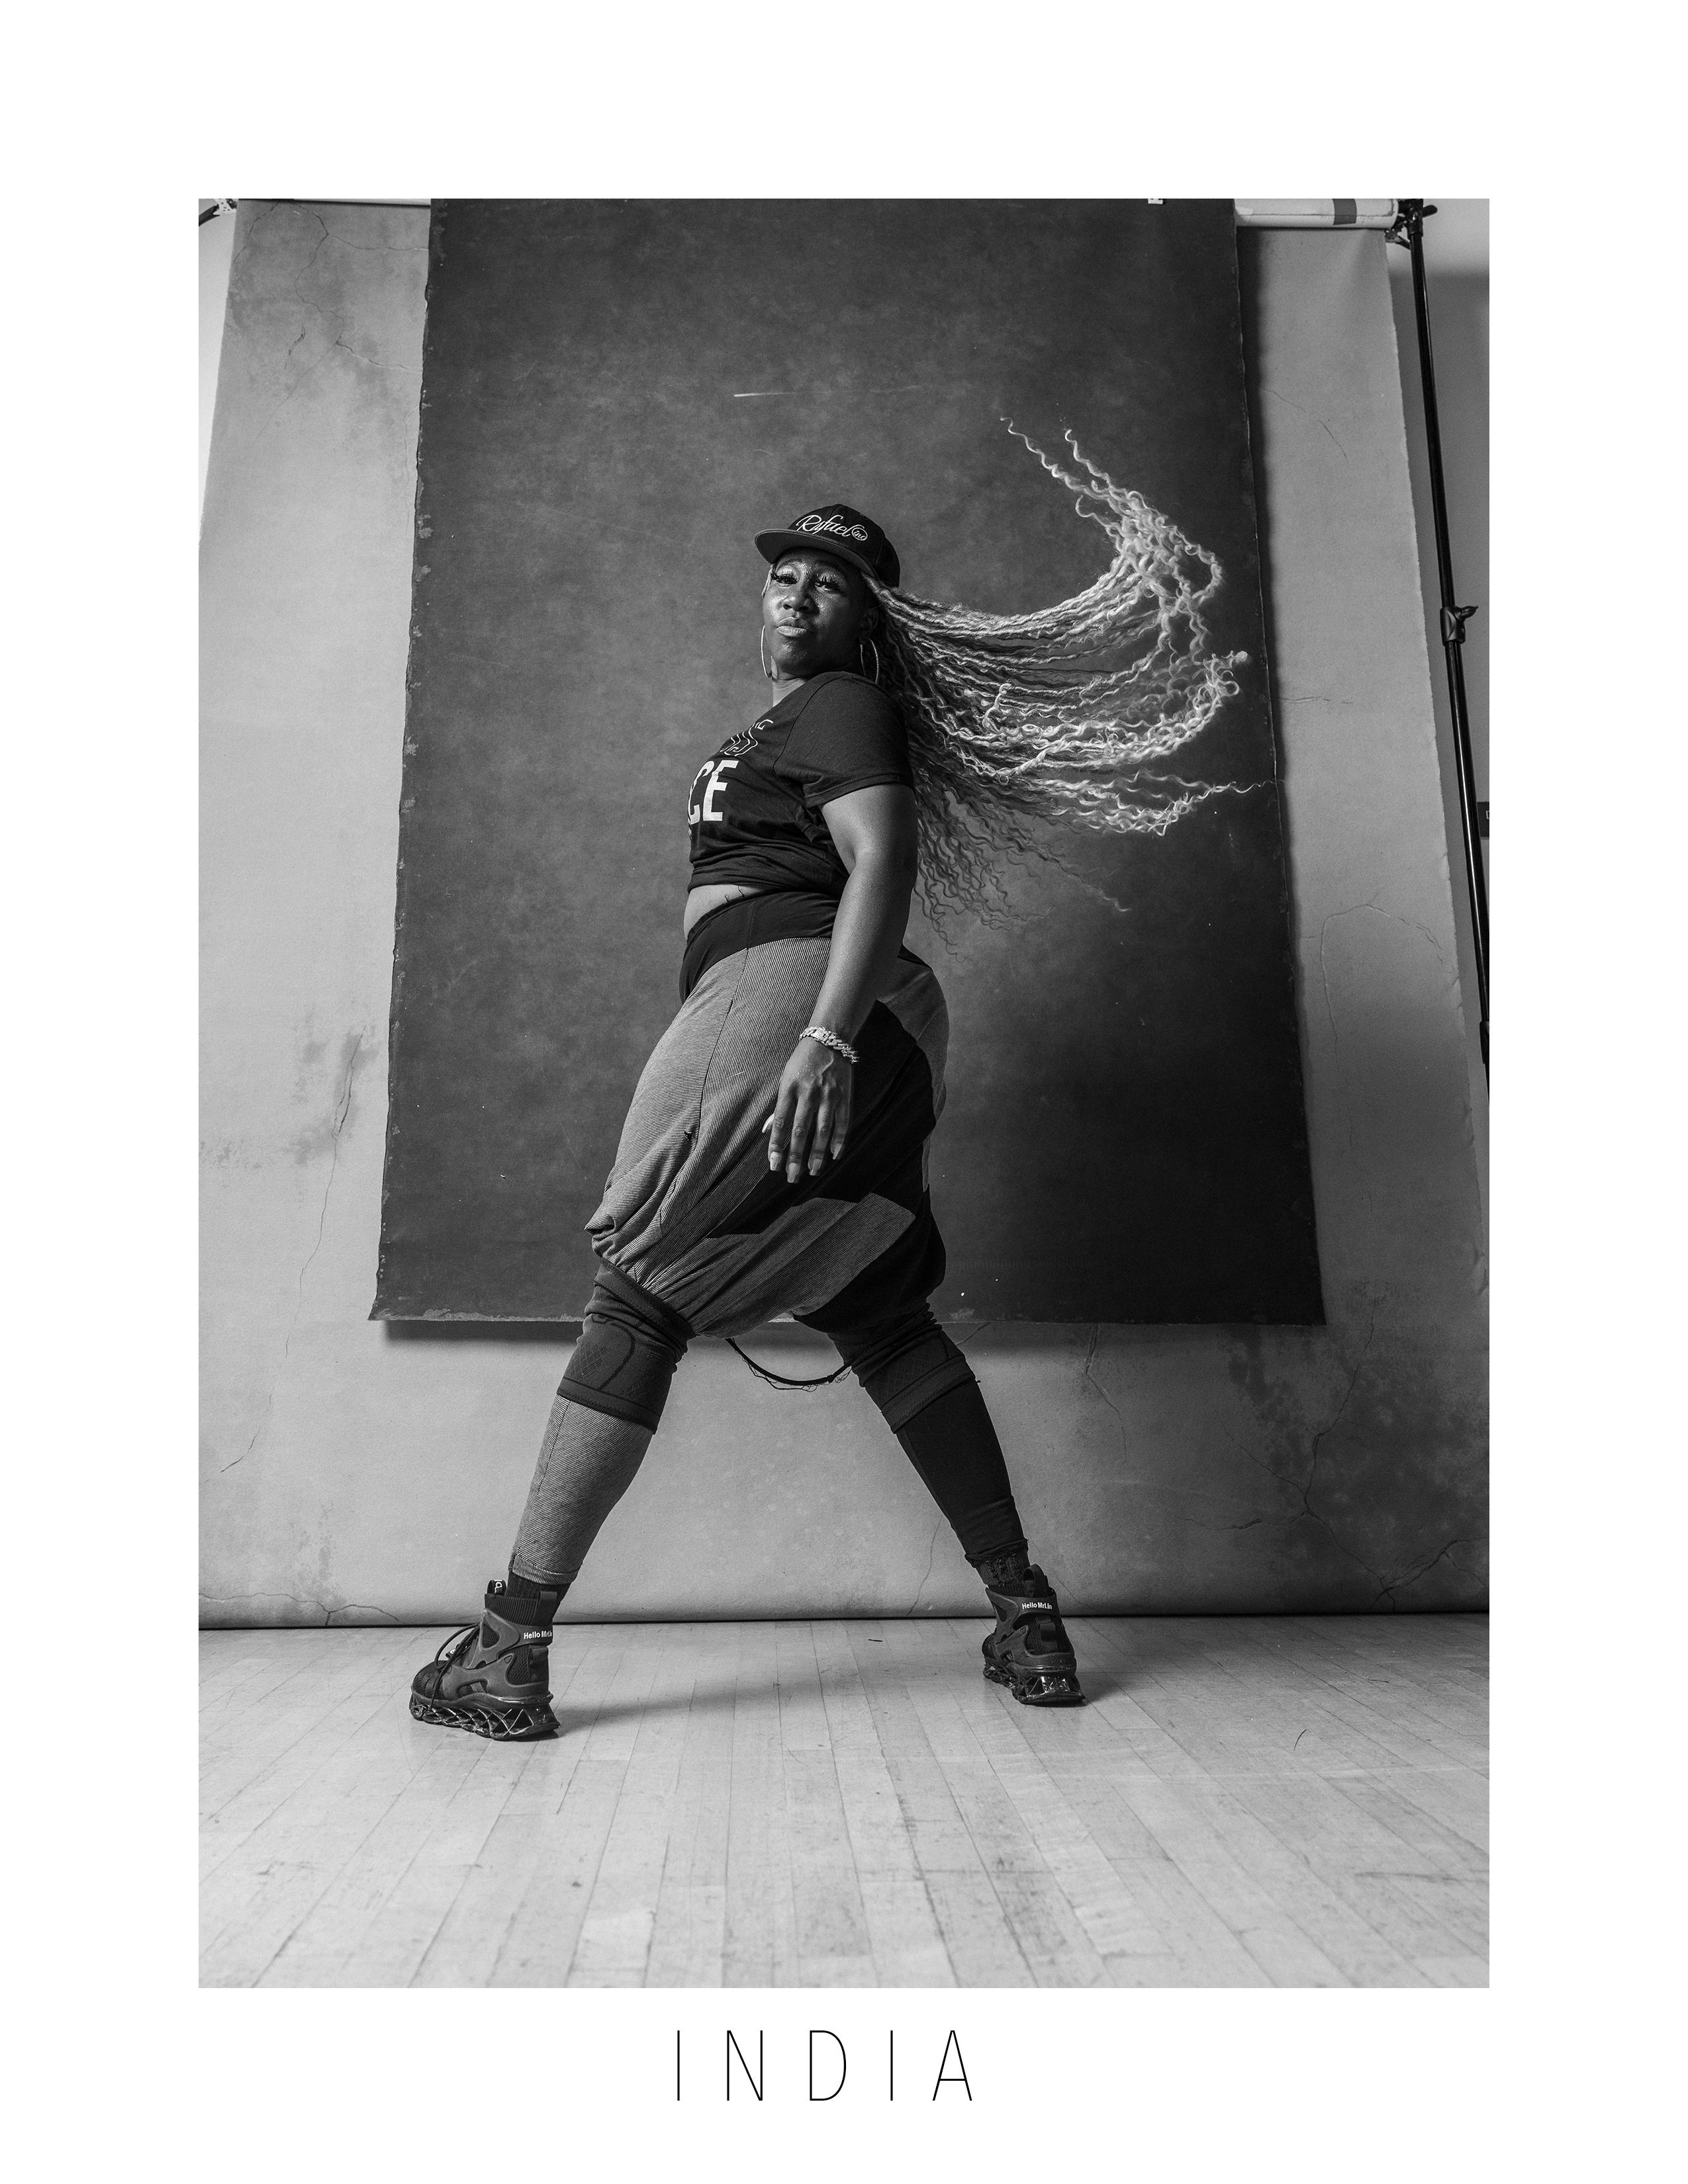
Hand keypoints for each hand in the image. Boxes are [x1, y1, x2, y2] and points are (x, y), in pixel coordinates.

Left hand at [764, 1034, 853, 1182]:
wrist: (829, 1040)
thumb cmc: (802, 1062)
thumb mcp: (785, 1079)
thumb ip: (779, 1107)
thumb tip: (767, 1131)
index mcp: (790, 1088)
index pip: (781, 1122)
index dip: (777, 1144)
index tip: (773, 1163)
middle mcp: (809, 1093)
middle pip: (801, 1130)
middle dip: (795, 1156)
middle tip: (791, 1176)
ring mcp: (828, 1096)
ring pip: (822, 1131)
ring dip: (817, 1154)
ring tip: (812, 1171)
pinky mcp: (844, 1096)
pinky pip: (843, 1123)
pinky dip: (839, 1140)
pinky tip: (834, 1155)